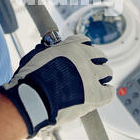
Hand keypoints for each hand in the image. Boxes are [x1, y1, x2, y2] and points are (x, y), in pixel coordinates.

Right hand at [0, 35, 114, 137]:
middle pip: (99, 56)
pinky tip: (105, 91)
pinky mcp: (95, 95)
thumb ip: (47, 51)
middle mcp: (84, 59)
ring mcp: (91, 76)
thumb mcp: (37, 55)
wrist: (34, 98)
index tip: (84, 51)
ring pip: (106, 72)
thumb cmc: (30, 78)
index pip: (83, 40)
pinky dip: (108, 91)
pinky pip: (109, 92)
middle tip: (93, 68)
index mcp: (70, 47)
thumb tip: (47, 51)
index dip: (84, 46)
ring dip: (103, 75)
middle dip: (96, 61)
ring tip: (100, 81)